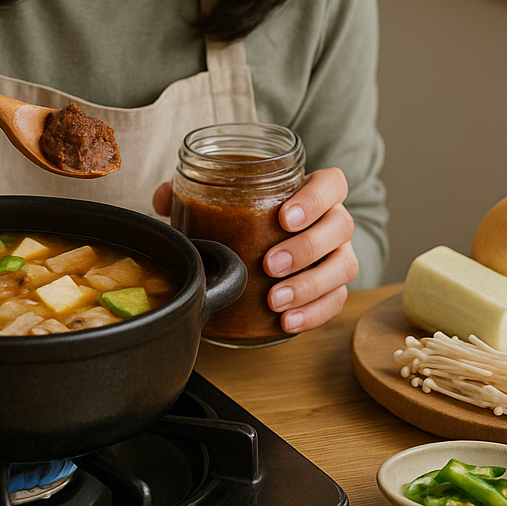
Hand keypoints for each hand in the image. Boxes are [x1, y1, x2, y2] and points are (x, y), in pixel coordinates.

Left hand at [152, 166, 358, 333]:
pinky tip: (286, 322)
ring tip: (274, 300)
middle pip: (340, 227)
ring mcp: (336, 255)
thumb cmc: (252, 218)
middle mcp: (331, 221)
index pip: (332, 184)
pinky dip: (313, 314)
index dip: (315, 198)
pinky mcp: (333, 288)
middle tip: (270, 264)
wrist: (272, 245)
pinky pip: (335, 302)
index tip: (284, 217)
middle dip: (306, 248)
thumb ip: (193, 193)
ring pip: (343, 267)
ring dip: (309, 285)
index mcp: (310, 191)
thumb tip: (163, 197)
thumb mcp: (224, 201)